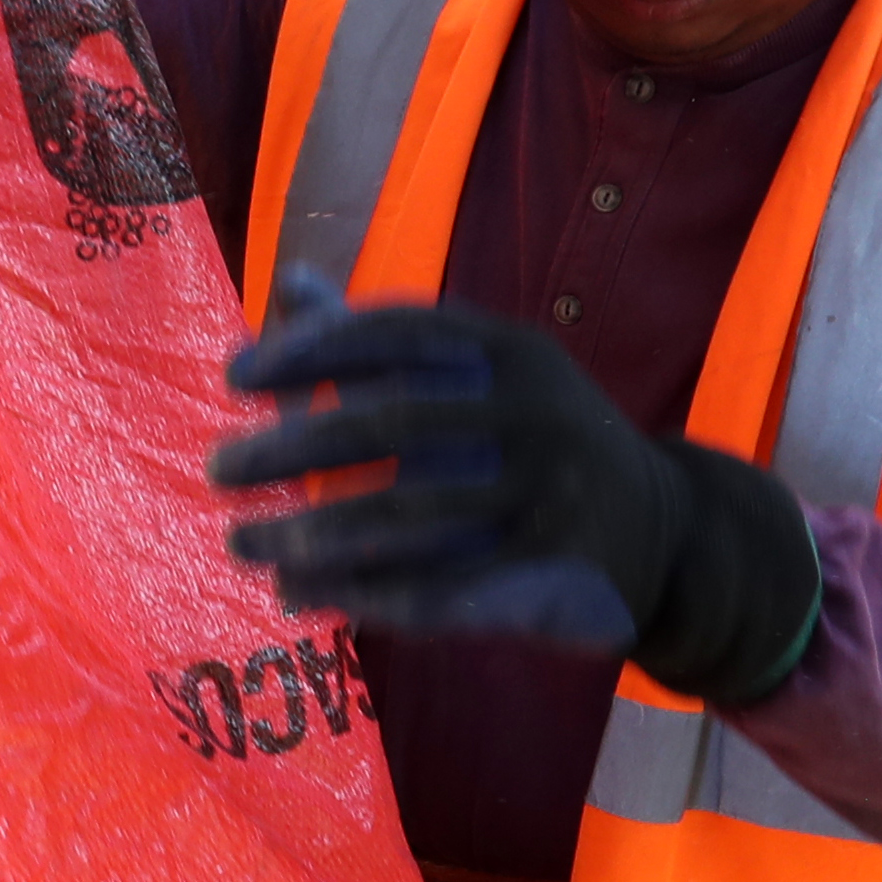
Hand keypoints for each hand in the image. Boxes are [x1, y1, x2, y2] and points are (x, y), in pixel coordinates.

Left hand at [208, 270, 823, 700]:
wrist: (665, 533)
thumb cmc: (535, 445)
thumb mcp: (480, 378)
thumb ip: (381, 340)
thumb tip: (286, 284)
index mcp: (510, 349)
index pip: (395, 334)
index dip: (309, 351)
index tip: (233, 377)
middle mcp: (533, 411)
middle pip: (389, 424)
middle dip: (290, 449)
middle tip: (217, 472)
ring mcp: (547, 491)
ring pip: (404, 514)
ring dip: (310, 534)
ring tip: (243, 545)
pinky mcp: (550, 571)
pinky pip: (437, 585)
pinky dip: (361, 592)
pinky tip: (302, 597)